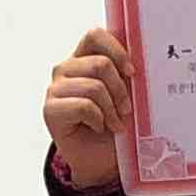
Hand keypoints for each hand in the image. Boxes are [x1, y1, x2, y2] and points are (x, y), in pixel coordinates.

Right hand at [42, 25, 135, 192]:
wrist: (101, 160)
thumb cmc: (115, 125)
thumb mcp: (127, 95)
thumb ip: (128, 74)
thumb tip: (144, 61)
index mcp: (84, 58)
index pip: (95, 35)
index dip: (116, 50)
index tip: (132, 73)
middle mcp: (66, 69)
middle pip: (100, 64)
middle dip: (120, 89)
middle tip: (127, 110)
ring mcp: (56, 88)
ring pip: (94, 86)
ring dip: (111, 109)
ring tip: (116, 123)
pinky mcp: (50, 109)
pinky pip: (84, 106)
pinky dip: (99, 119)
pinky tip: (98, 128)